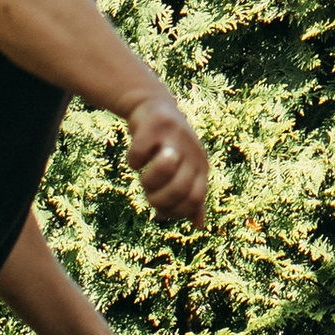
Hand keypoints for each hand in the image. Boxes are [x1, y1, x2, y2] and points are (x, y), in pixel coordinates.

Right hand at [123, 88, 208, 224]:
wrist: (152, 109)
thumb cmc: (168, 146)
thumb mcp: (184, 170)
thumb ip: (190, 197)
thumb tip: (199, 224)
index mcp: (201, 166)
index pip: (195, 199)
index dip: (174, 210)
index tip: (160, 208)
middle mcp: (193, 151)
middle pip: (180, 188)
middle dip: (159, 199)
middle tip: (149, 192)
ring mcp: (176, 135)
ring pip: (163, 169)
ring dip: (147, 180)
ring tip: (143, 175)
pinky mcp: (155, 124)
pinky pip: (138, 155)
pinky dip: (132, 160)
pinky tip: (136, 155)